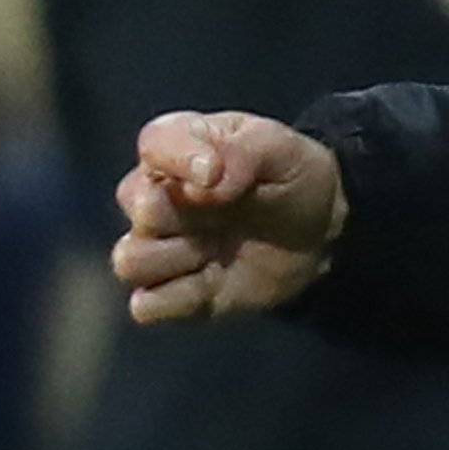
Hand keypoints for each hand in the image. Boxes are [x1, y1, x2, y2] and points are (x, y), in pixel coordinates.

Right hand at [111, 110, 347, 324]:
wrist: (319, 231)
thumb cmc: (292, 176)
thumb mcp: (280, 148)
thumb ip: (242, 151)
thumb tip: (207, 179)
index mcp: (183, 146)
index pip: (154, 144)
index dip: (178, 160)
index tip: (215, 175)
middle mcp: (161, 194)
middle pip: (136, 207)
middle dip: (180, 216)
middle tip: (224, 215)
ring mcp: (164, 246)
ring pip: (129, 261)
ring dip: (176, 260)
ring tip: (216, 251)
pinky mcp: (175, 291)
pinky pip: (147, 306)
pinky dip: (177, 300)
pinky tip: (213, 283)